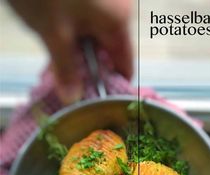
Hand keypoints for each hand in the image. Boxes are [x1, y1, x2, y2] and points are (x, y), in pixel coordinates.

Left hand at [8, 0, 132, 101]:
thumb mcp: (54, 34)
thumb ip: (65, 70)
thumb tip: (72, 100)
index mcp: (118, 20)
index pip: (125, 63)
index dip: (112, 84)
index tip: (99, 100)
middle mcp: (119, 8)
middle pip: (111, 50)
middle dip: (92, 68)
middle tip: (72, 83)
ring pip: (98, 36)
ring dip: (81, 52)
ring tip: (62, 62)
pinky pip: (89, 21)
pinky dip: (76, 34)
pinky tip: (61, 38)